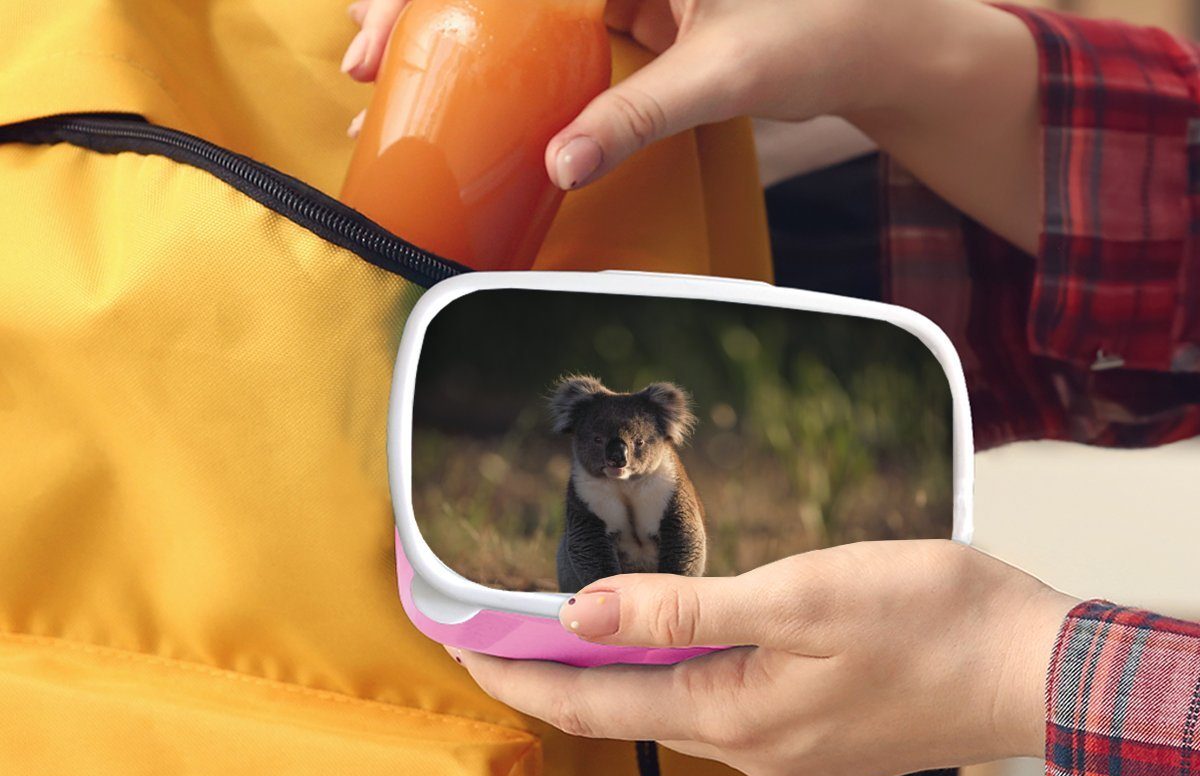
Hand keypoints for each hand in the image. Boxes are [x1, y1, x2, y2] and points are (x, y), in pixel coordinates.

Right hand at [340, 0, 1040, 250]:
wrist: (873, 43)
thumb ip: (639, 114)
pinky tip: (469, 96)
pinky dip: (508, 62)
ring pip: (518, 6)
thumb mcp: (723, 72)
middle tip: (362, 63)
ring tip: (391, 83)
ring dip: (456, 41)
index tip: (382, 29)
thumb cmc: (820, 31)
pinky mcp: (631, 11)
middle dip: (422, 11)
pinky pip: (552, 33)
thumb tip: (560, 164)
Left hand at [450, 540, 1076, 775]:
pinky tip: (674, 644)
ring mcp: (786, 744)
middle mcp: (751, 742)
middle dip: (555, 674)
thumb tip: (584, 614)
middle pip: (624, 708)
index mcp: (735, 711)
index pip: (595, 699)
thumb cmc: (930, 622)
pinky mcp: (816, 729)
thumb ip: (688, 609)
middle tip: (497, 635)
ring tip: (569, 631)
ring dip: (613, 672)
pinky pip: (719, 704)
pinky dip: (673, 673)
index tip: (463, 648)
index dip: (522, 672)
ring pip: (671, 707)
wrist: (1033, 666)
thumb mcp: (802, 596)